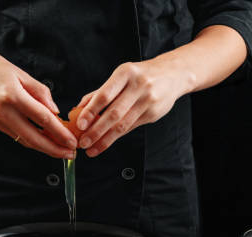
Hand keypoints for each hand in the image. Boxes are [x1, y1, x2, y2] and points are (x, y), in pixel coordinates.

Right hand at [0, 46, 76, 158]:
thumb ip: (40, 92)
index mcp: (13, 95)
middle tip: (70, 154)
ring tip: (61, 151)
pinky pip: (17, 135)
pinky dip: (32, 140)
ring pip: (25, 140)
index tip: (72, 140)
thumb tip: (55, 111)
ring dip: (45, 148)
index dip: (60, 132)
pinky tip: (44, 142)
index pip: (42, 118)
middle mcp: (3, 111)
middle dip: (54, 149)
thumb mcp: (19, 72)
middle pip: (34, 137)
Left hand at [75, 58, 195, 156]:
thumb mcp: (121, 76)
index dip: (90, 111)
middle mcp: (138, 86)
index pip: (104, 95)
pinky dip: (116, 137)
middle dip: (96, 131)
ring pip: (123, 124)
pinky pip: (131, 127)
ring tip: (92, 148)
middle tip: (83, 142)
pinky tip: (105, 143)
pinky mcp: (153, 113)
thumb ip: (100, 92)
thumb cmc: (141, 75)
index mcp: (125, 73)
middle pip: (113, 113)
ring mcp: (148, 101)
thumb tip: (78, 109)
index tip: (79, 124)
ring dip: (105, 139)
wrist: (173, 74)